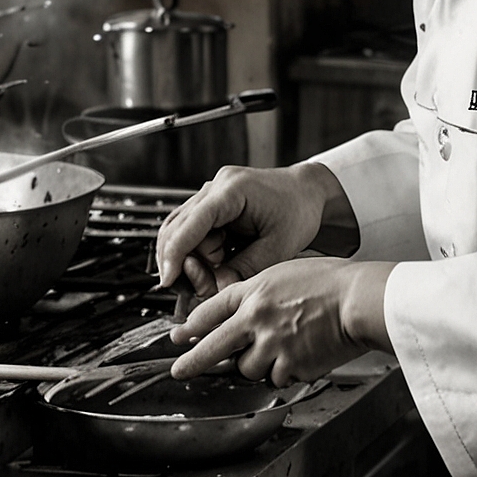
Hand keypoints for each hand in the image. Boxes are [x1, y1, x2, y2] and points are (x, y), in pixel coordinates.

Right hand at [156, 164, 335, 301]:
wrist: (307, 191)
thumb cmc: (299, 210)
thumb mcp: (280, 245)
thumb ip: (247, 268)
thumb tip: (218, 288)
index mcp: (231, 190)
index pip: (190, 223)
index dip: (175, 254)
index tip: (169, 280)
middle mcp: (214, 189)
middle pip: (176, 229)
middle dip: (182, 263)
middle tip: (201, 287)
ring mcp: (210, 196)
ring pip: (178, 232)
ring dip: (189, 260)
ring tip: (211, 278)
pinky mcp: (211, 207)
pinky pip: (190, 233)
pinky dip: (196, 254)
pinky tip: (211, 267)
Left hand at [169, 258, 393, 383]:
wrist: (359, 300)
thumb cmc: (332, 282)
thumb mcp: (285, 271)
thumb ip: (258, 292)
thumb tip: (242, 309)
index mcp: (254, 291)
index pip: (210, 309)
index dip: (191, 325)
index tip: (181, 334)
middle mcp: (256, 319)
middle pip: (213, 347)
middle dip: (192, 362)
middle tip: (178, 371)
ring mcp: (272, 345)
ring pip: (246, 368)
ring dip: (255, 366)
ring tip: (278, 351)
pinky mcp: (291, 366)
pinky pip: (275, 379)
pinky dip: (282, 374)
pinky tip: (297, 360)